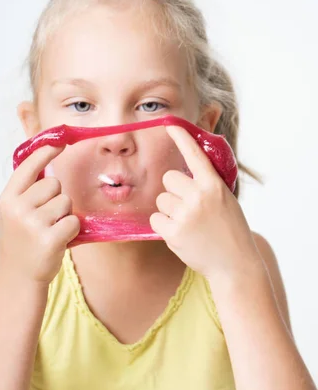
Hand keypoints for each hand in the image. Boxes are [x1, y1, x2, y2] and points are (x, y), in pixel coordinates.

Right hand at [0, 145, 79, 283]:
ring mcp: (33, 224)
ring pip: (66, 202)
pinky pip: (73, 221)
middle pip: (54, 184)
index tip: (60, 143)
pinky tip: (58, 240)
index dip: (46, 152)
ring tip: (50, 230)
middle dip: (56, 197)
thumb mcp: (14, 212)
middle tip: (46, 217)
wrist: (19, 276)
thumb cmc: (21, 239)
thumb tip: (46, 156)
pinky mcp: (51, 239)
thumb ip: (26, 189)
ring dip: (64, 215)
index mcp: (7, 199)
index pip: (29, 167)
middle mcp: (18, 209)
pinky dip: (71, 230)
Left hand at [150, 125, 260, 281]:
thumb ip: (208, 184)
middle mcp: (198, 196)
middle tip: (189, 206)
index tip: (170, 125)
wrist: (234, 263)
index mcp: (213, 185)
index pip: (194, 155)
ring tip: (187, 223)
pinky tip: (180, 233)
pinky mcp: (173, 232)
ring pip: (161, 199)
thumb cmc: (230, 230)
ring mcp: (185, 214)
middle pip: (169, 179)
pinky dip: (163, 225)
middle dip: (174, 190)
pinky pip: (155, 218)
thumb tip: (188, 171)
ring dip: (169, 209)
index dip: (182, 138)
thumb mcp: (226, 200)